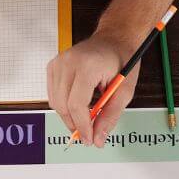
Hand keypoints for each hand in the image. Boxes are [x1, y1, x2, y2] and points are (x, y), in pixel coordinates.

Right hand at [47, 32, 139, 146]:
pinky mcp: (53, 66)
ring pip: (55, 102)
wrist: (114, 38)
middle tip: (89, 135)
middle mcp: (68, 62)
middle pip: (63, 105)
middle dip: (75, 125)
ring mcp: (58, 62)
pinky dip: (64, 105)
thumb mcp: (125, 91)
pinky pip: (53, 94)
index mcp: (87, 66)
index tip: (90, 139)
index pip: (76, 104)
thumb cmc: (122, 59)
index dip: (82, 126)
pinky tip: (79, 106)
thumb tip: (98, 139)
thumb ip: (110, 116)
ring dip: (69, 116)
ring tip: (86, 119)